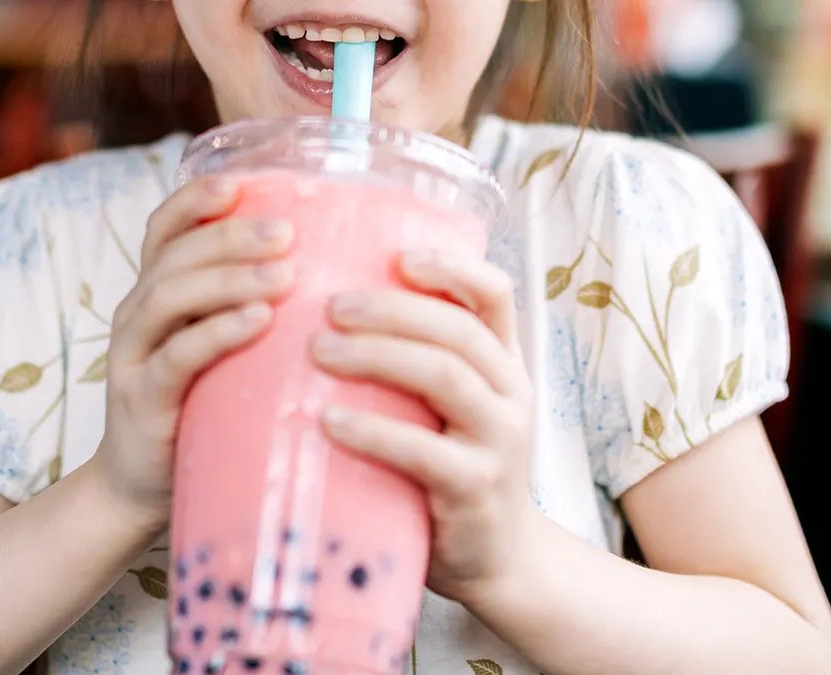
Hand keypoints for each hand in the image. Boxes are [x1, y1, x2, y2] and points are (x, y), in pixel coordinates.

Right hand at [93, 177, 295, 527]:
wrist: (142, 487)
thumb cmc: (201, 408)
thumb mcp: (222, 350)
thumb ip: (253, 308)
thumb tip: (334, 270)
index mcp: (156, 293)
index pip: (166, 230)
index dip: (196, 201)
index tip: (240, 183)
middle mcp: (137, 315)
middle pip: (176, 256)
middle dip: (231, 237)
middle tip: (288, 233)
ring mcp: (133, 356)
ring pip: (171, 297)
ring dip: (228, 278)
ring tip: (283, 274)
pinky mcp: (142, 399)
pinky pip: (176, 356)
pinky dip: (217, 333)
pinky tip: (257, 321)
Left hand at [311, 249, 537, 602]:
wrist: (495, 559)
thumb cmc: (454, 472)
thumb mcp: (450, 411)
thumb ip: (419, 364)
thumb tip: (331, 308)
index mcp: (505, 364)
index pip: (495, 294)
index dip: (451, 266)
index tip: (396, 257)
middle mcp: (512, 394)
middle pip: (456, 328)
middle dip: (390, 309)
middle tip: (329, 307)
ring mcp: (500, 441)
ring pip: (443, 375)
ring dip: (375, 355)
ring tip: (318, 351)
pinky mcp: (475, 488)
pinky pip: (422, 450)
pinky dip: (371, 430)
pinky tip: (327, 420)